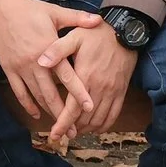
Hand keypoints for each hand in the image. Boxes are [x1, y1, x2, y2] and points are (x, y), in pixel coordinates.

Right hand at [0, 0, 102, 127]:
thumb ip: (77, 18)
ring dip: (48, 112)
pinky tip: (36, 114)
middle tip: (75, 129)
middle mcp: (34, 62)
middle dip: (63, 113)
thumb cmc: (27, 9)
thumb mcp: (53, 11)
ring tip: (59, 126)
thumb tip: (99, 20)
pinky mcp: (8, 69)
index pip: (66, 75)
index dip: (78, 92)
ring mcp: (20, 67)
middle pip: (51, 93)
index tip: (89, 107)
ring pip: (36, 95)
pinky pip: (19, 91)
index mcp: (48, 49)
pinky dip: (28, 104)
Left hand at [37, 26, 137, 147]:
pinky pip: (113, 115)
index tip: (54, 134)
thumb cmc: (97, 34)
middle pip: (85, 118)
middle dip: (72, 129)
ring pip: (99, 120)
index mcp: (86, 76)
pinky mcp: (121, 91)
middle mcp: (100, 88)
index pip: (73, 108)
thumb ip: (57, 50)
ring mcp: (112, 91)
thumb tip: (40, 61)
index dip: (63, 123)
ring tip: (74, 132)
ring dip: (86, 129)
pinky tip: (94, 128)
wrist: (125, 31)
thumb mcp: (74, 37)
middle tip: (61, 134)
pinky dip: (103, 125)